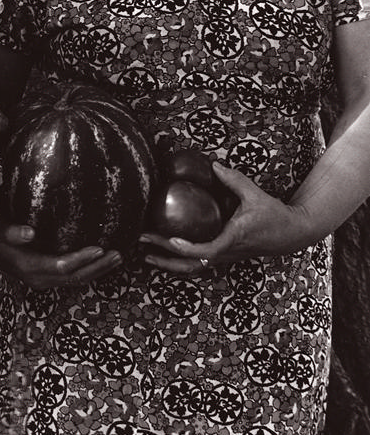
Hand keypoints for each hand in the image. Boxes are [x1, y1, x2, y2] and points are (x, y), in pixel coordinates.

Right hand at [0, 218, 121, 290]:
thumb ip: (11, 232)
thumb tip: (30, 232)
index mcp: (29, 267)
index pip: (62, 267)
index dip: (82, 259)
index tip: (100, 248)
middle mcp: (38, 278)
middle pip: (74, 278)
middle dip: (98, 268)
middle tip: (118, 254)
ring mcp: (42, 280)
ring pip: (75, 280)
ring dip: (97, 271)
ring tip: (117, 258)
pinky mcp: (45, 276)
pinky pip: (71, 276)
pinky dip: (88, 269)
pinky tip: (100, 260)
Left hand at [139, 162, 313, 274]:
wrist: (292, 234)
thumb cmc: (274, 215)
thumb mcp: (254, 194)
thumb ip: (233, 179)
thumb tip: (212, 165)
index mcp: (232, 240)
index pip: (206, 251)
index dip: (187, 248)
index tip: (171, 240)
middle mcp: (226, 253)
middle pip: (191, 266)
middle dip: (165, 258)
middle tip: (142, 243)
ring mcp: (224, 257)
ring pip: (193, 269)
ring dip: (169, 264)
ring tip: (146, 255)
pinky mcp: (224, 256)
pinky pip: (198, 263)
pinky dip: (180, 260)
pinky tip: (165, 252)